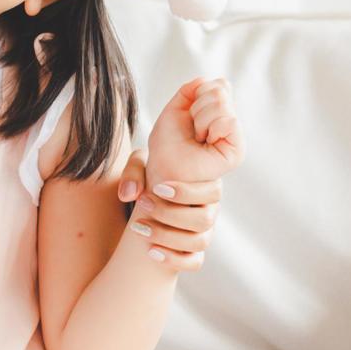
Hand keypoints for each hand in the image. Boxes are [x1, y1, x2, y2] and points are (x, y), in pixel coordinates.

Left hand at [117, 78, 240, 270]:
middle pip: (206, 213)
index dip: (189, 186)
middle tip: (145, 201)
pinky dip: (173, 260)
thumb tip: (198, 87)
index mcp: (202, 181)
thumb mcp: (151, 150)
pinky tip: (150, 253)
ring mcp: (200, 232)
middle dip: (174, 209)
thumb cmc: (153, 174)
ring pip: (200, 239)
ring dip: (168, 232)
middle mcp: (206, 207)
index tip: (159, 184)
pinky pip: (193, 263)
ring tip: (138, 224)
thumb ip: (172, 118)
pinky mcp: (189, 255)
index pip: (211, 186)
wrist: (144, 214)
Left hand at [144, 76, 242, 188]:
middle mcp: (229, 123)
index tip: (189, 115)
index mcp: (217, 113)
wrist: (161, 170)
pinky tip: (204, 142)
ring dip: (200, 120)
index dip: (198, 93)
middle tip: (192, 131)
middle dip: (197, 109)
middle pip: (221, 92)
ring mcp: (235, 136)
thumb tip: (206, 79)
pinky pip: (229, 121)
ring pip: (222, 104)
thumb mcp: (174, 110)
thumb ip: (189, 91)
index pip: (219, 85)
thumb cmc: (166, 145)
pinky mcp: (237, 151)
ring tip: (196, 138)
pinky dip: (210, 127)